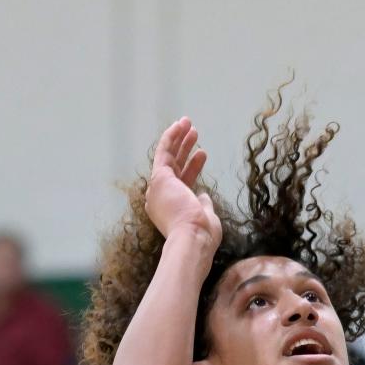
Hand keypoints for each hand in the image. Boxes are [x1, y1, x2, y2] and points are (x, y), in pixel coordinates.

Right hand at [145, 118, 221, 252]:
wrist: (192, 239)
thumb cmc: (202, 235)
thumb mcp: (205, 217)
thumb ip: (203, 204)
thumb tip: (203, 195)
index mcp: (170, 208)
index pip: (181, 182)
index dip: (191, 167)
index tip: (202, 154)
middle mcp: (160, 197)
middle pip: (173, 167)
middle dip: (183, 148)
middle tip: (193, 132)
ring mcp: (158, 188)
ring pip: (168, 157)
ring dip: (179, 139)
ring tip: (190, 124)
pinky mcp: (160, 178)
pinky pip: (164, 151)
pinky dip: (171, 137)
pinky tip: (180, 125)